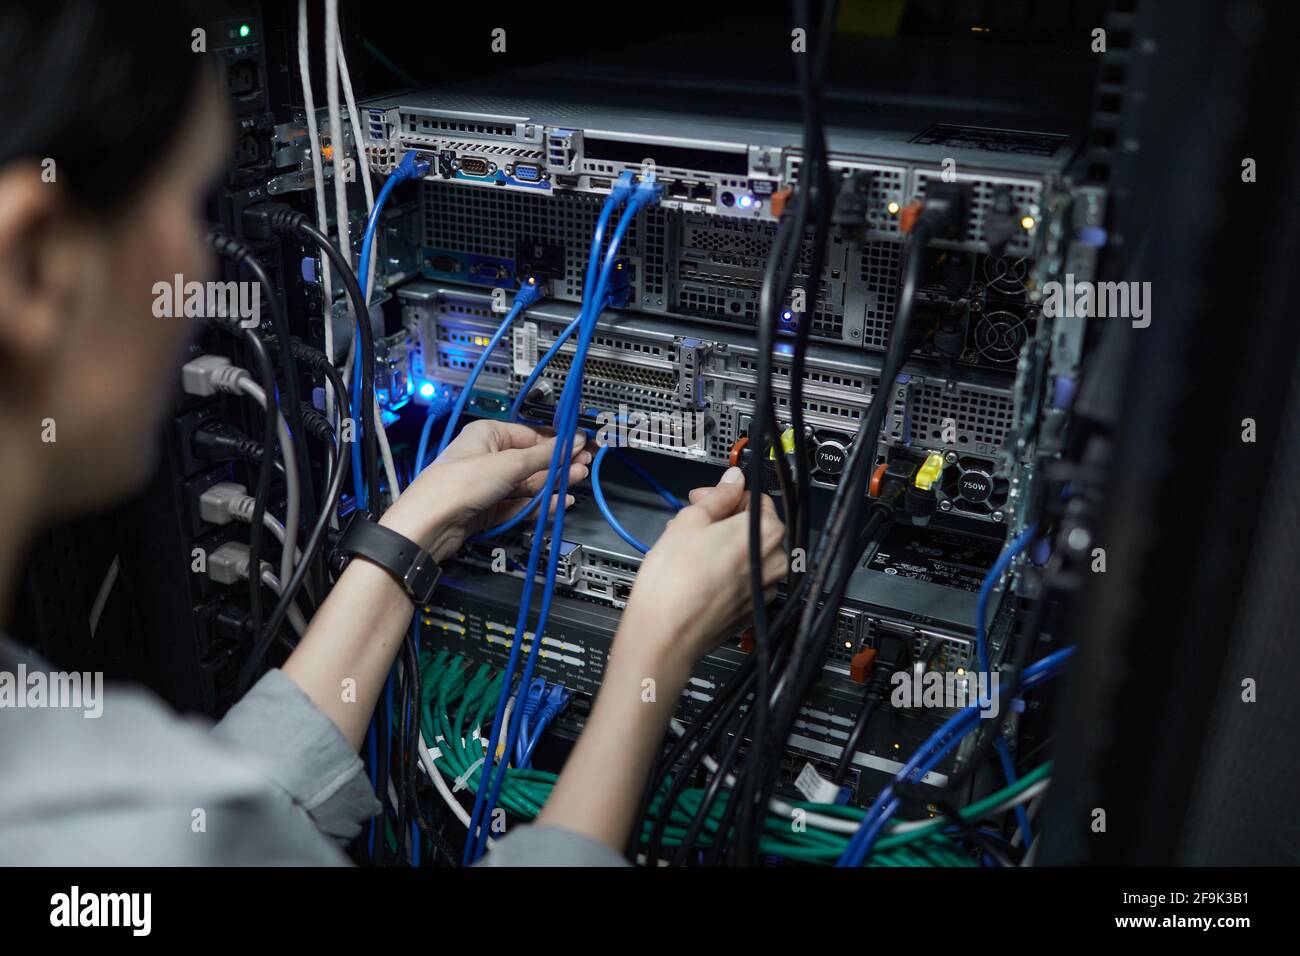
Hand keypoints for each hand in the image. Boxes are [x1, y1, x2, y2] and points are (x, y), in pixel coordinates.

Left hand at [378, 420, 590, 559]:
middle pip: (533, 460)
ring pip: (529, 483)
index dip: (558, 441)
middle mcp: (489, 457)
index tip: (582, 445)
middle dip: (559, 463)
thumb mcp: (510, 464)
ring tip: (576, 481)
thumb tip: (574, 441)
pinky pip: (521, 504)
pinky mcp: (491, 509)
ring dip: (553, 483)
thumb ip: (545, 455)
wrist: (431, 524)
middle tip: (584, 466)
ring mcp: (490, 485)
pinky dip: (540, 504)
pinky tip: (559, 502)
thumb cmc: (458, 484)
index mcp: (488, 434)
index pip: (532, 435)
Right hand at [620, 465, 785, 672]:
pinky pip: (742, 580)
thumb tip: (733, 482)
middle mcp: (775, 562)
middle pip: (753, 528)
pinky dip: (724, 571)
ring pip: (746, 555)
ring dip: (721, 545)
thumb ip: (718, 496)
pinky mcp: (751, 610)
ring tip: (688, 548)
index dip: (726, 494)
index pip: (756, 499)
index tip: (705, 498)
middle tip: (692, 521)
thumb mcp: (690, 520)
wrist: (665, 635)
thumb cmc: (675, 582)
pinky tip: (695, 572)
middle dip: (722, 520)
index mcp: (768, 533)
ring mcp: (765, 589)